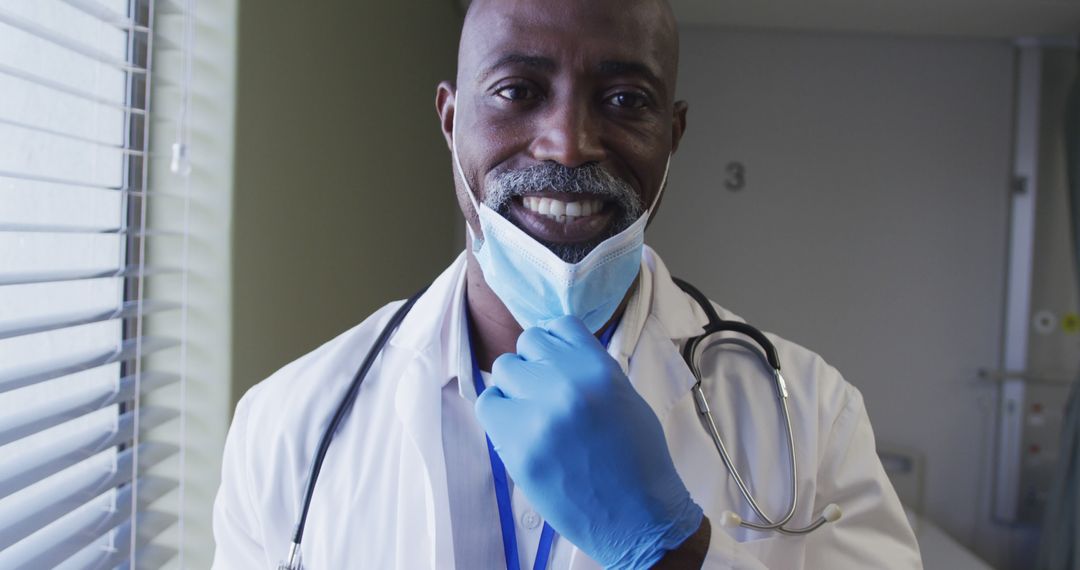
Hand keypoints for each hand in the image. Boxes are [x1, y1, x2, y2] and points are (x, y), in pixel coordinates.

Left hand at [475, 316, 702, 568]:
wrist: (639, 518)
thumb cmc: (638, 460)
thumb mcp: (625, 397)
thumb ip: (590, 370)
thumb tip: (553, 353)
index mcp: (600, 367)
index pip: (559, 325)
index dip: (554, 344)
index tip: (554, 362)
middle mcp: (568, 382)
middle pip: (527, 343)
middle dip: (534, 365)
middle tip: (544, 394)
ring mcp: (540, 413)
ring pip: (503, 369)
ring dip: (514, 387)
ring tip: (532, 414)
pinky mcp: (518, 445)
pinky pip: (488, 405)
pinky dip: (498, 412)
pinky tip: (516, 429)